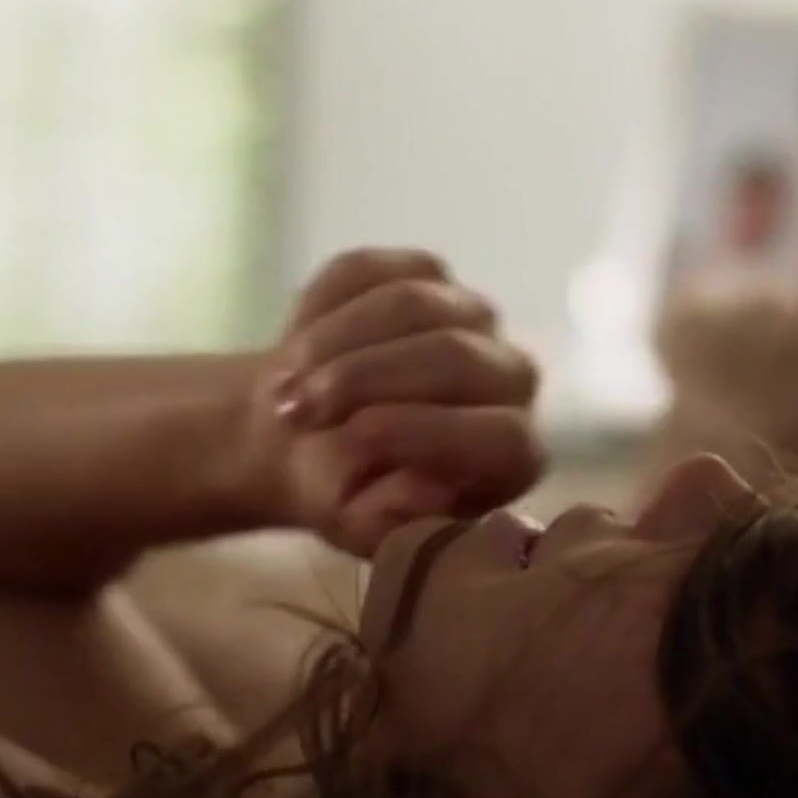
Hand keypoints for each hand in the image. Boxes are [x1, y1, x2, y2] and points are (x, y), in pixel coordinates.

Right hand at [244, 248, 543, 555]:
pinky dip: (319, 308)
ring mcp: (469, 316)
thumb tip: (429, 489)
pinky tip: (297, 349)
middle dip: (363, 377)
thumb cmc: (340, 489)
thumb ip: (396, 517)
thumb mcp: (360, 527)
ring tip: (287, 385)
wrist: (302, 433)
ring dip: (332, 342)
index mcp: (511, 455)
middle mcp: (509, 378)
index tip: (352, 435)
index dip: (427, 432)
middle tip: (296, 409)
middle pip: (454, 356)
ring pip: (411, 302)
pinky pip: (370, 271)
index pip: (500, 435)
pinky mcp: (423, 272)